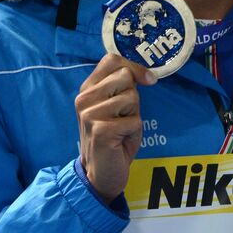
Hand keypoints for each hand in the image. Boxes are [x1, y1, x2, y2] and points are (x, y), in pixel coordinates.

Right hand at [74, 55, 157, 201]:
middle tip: (123, 117)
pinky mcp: (100, 130)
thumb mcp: (117, 106)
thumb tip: (148, 75)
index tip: (148, 81)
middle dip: (134, 97)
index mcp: (87, 89)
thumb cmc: (114, 137)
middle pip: (126, 77)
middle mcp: (84, 99)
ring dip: (134, 115)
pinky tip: (120, 140)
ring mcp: (90, 114)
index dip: (134, 67)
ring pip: (131, 97)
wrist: (100, 172)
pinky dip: (134, 131)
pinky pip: (134, 120)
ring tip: (121, 129)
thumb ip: (123, 87)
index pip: (112, 60)